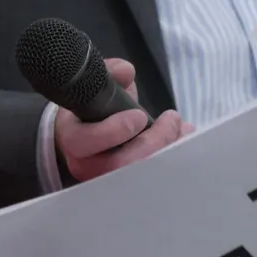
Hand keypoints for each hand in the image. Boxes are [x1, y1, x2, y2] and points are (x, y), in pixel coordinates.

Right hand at [54, 59, 189, 182]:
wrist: (91, 133)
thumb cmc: (94, 109)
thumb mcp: (99, 86)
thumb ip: (110, 74)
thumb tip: (125, 72)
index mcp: (72, 137)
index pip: (82, 142)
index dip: (113, 131)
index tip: (139, 115)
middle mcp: (84, 164)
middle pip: (117, 165)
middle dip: (152, 142)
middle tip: (171, 121)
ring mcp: (105, 180)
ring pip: (138, 177)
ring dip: (167, 151)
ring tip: (183, 129)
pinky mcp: (128, 185)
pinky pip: (151, 179)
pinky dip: (173, 158)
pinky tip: (184, 139)